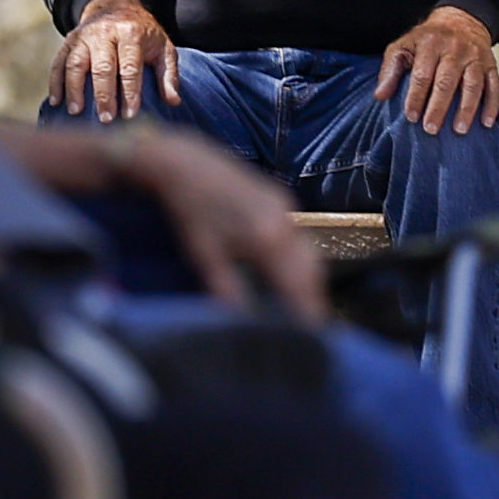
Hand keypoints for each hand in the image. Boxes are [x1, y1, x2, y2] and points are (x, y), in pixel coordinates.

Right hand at [50, 0, 179, 121]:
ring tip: (76, 112)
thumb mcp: (163, 47)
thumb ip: (168, 74)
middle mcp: (105, 33)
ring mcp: (84, 36)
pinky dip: (55, 82)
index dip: (130, 92)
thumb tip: (173, 101)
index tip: (130, 115)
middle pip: (102, 67)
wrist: (116, 6)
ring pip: (75, 64)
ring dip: (74, 89)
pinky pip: (58, 62)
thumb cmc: (143, 34)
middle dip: (103, 95)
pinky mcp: (69, 40)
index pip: (130, 67)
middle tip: (106, 119)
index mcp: (131, 34)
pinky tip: (56, 101)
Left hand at [119, 125, 328, 323]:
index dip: (307, 312)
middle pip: (313, 270)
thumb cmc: (189, 211)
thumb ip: (228, 289)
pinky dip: (299, 258)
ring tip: (300, 303)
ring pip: (309, 252)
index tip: (310, 336)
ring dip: (309, 279)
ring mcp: (286, 207)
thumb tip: (244, 321)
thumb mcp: (204, 256)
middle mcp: (286, 222)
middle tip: (310, 325)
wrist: (184, 161)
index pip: (299, 285)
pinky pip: (299, 236)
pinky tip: (286, 271)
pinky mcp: (280, 198)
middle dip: (314, 298)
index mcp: (269, 239)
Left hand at [377, 4, 498, 136]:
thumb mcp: (403, 46)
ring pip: (473, 84)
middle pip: (447, 81)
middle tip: (430, 129)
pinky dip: (491, 105)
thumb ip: (390, 70)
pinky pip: (494, 85)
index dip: (416, 96)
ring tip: (459, 130)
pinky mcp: (491, 64)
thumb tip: (380, 96)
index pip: (422, 74)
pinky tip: (486, 123)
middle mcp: (455, 48)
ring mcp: (475, 56)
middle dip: (438, 106)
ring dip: (467, 108)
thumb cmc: (426, 41)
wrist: (461, 20)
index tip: (411, 117)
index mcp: (430, 43)